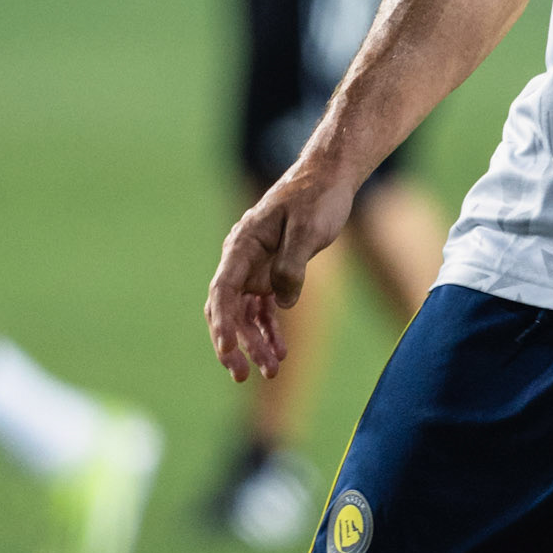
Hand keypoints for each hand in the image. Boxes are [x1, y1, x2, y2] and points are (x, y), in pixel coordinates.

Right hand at [204, 163, 355, 382]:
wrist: (330, 177)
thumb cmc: (318, 197)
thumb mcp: (308, 228)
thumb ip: (292, 265)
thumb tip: (282, 304)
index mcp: (242, 245)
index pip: (223, 291)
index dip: (222, 324)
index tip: (227, 350)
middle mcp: (242, 259)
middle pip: (228, 309)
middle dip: (234, 344)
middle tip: (244, 375)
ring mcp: (255, 267)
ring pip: (247, 314)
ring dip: (256, 343)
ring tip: (271, 371)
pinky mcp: (272, 271)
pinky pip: (264, 307)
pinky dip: (270, 329)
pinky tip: (280, 352)